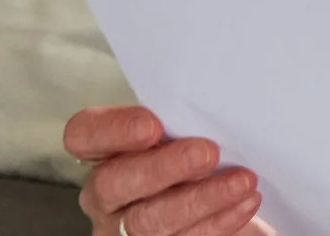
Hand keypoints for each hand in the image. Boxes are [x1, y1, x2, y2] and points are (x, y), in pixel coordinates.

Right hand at [64, 105, 270, 235]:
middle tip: (207, 153)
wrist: (217, 202)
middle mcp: (105, 195)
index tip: (153, 125)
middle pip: (115, 183)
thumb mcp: (185, 134)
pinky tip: (245, 203)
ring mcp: (123, 229)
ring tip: (242, 182)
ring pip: (149, 220)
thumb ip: (185, 122)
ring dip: (200, 200)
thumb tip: (218, 104)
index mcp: (103, 154)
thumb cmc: (198, 158)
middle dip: (162, 168)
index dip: (113, 130)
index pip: (84, 135)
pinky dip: (218, 222)